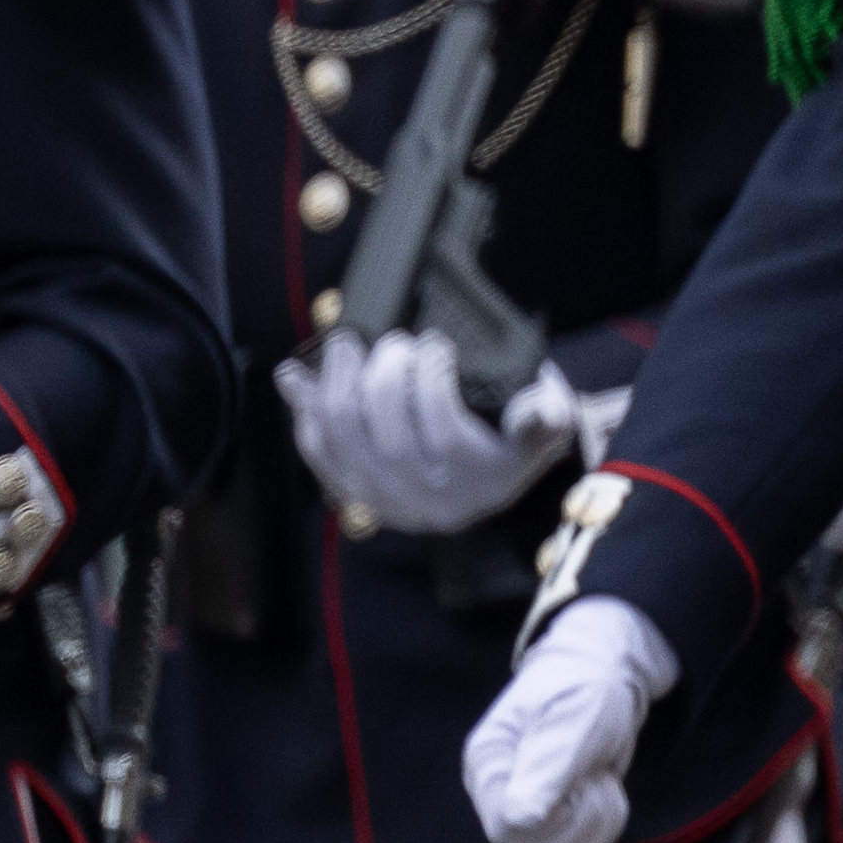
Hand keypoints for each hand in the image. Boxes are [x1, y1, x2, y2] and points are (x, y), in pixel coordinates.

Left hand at [280, 330, 565, 538]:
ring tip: (345, 343)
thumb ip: (548, 414)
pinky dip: (303, 409)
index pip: (446, 435)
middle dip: (383, 378)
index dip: (433, 382)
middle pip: (388, 441)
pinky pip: (318, 452)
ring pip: (344, 443)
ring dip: (338, 386)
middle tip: (390, 340)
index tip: (435, 343)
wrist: (487, 473)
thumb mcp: (549, 423)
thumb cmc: (514, 432)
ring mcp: (386, 501)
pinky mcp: (352, 492)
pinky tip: (294, 376)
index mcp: (484, 481)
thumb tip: (541, 408)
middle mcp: (432, 502)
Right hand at [459, 596, 682, 842]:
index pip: (506, 828)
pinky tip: (599, 789)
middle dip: (581, 820)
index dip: (551, 818)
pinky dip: (603, 826)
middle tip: (591, 777)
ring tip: (597, 781)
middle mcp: (497, 795)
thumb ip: (545, 770)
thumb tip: (519, 821)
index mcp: (488, 765)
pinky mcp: (550, 820)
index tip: (576, 782)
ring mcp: (524, 811)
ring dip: (596, 823)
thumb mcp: (571, 722)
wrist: (600, 678)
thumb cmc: (581, 690)